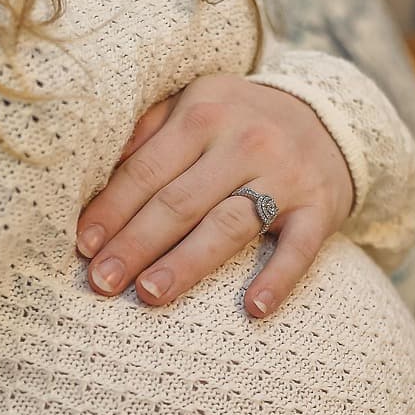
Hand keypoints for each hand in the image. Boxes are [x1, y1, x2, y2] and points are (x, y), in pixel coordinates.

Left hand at [77, 74, 354, 317]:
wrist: (330, 118)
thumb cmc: (241, 122)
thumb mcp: (194, 105)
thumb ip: (147, 133)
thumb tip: (92, 177)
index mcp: (203, 113)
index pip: (146, 170)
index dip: (112, 210)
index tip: (84, 247)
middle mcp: (245, 141)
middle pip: (180, 201)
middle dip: (136, 244)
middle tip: (102, 283)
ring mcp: (285, 176)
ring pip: (229, 224)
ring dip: (188, 262)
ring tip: (151, 294)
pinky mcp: (320, 207)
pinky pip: (298, 249)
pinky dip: (278, 279)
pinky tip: (253, 309)